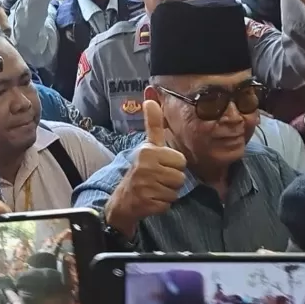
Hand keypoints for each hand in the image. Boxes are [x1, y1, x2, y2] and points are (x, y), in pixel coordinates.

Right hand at [106, 100, 186, 234]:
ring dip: (168, 192)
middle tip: (157, 179)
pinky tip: (151, 199)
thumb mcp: (148, 146)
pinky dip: (162, 204)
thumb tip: (151, 100)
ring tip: (154, 189)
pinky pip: (168, 203)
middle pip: (180, 177)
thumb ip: (154, 124)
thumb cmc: (142, 170)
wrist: (123, 200)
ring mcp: (145, 185)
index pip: (181, 161)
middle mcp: (145, 166)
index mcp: (148, 151)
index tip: (161, 166)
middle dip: (172, 181)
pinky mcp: (146, 202)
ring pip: (175, 191)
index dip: (174, 166)